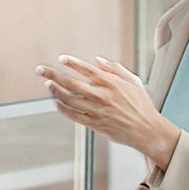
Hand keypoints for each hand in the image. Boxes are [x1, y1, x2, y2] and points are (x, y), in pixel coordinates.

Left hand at [39, 55, 175, 165]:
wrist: (148, 131)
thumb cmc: (142, 105)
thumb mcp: (134, 82)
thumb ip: (115, 69)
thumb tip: (98, 59)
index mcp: (111, 83)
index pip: (86, 69)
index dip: (72, 63)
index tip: (60, 59)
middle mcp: (101, 95)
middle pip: (71, 82)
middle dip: (53, 75)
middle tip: (40, 70)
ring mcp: (96, 110)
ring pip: (69, 99)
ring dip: (55, 91)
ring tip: (47, 84)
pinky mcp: (95, 124)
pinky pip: (74, 115)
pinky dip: (63, 109)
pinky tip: (56, 103)